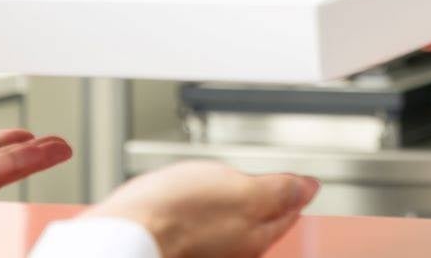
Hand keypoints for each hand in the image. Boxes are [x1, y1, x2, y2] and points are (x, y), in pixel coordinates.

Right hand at [86, 161, 318, 257]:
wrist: (121, 238)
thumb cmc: (174, 216)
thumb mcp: (240, 190)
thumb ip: (278, 190)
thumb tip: (309, 188)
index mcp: (256, 237)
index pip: (287, 212)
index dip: (294, 192)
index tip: (299, 182)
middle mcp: (234, 253)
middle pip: (258, 224)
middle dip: (263, 203)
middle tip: (263, 180)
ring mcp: (205, 252)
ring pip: (227, 228)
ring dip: (227, 208)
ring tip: (222, 187)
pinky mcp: (177, 249)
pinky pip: (198, 232)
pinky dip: (200, 218)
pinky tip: (188, 205)